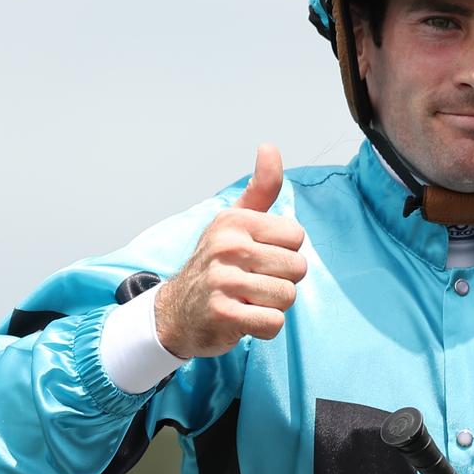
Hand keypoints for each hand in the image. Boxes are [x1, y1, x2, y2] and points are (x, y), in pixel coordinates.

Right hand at [155, 143, 307, 358]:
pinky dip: (264, 327)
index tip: (258, 259)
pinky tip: (244, 318)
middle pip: (297, 268)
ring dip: (272, 305)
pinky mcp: (223, 314)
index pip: (296, 236)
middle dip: (281, 281)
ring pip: (287, 296)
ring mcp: (223, 280)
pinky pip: (273, 323)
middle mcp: (227, 247)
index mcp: (235, 221)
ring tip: (247, 300)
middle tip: (252, 284)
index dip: (284, 253)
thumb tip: (269, 147)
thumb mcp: (234, 222)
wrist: (175, 313)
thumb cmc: (214, 264)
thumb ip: (261, 188)